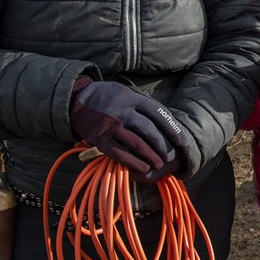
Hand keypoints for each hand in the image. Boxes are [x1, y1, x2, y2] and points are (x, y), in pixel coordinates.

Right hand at [69, 79, 188, 182]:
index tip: (182, 141)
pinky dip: (134, 162)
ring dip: (151, 156)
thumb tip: (168, 121)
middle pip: (149, 130)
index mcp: (132, 98)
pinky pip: (119, 153)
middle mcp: (122, 111)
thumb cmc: (110, 97)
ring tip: (160, 165)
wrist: (77, 100)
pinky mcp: (99, 139)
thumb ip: (144, 104)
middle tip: (171, 157)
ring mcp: (110, 125)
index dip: (172, 129)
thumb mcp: (127, 92)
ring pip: (136, 143)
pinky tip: (143, 168)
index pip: (158, 113)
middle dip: (163, 146)